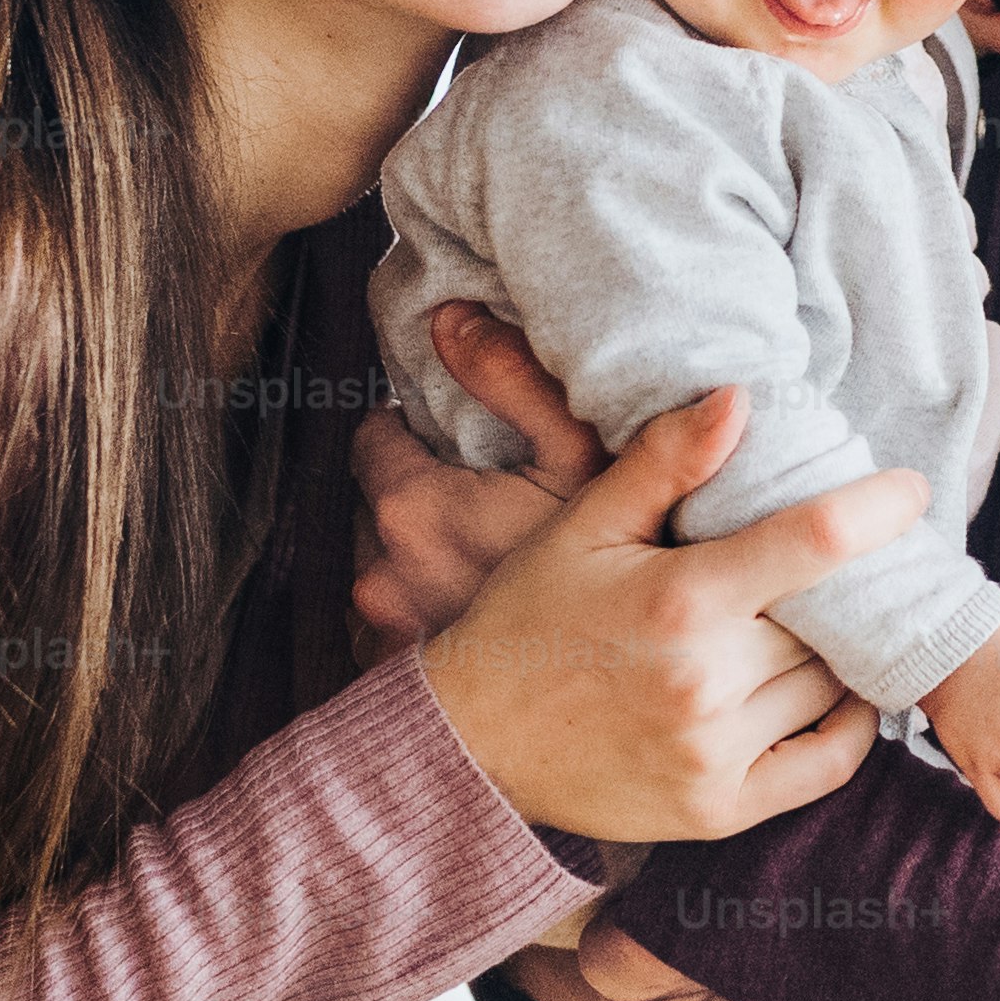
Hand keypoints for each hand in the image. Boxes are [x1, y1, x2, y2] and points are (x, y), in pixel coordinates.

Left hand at [350, 303, 594, 647]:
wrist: (627, 684)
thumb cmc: (606, 575)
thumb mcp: (579, 456)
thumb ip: (512, 376)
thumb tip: (450, 317)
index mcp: (410, 511)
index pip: (372, 439)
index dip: (414, 431)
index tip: (459, 442)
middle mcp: (381, 575)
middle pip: (375, 505)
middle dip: (418, 495)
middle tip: (483, 500)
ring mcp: (385, 633)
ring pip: (383, 566)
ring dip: (419, 557)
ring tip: (485, 557)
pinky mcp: (397, 676)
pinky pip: (390, 627)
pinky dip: (425, 611)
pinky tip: (475, 609)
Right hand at [417, 390, 918, 843]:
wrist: (472, 742)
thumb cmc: (529, 619)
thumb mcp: (583, 526)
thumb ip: (663, 461)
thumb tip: (741, 398)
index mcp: (678, 600)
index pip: (814, 543)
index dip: (877, 509)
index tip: (911, 491)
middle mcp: (705, 682)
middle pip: (826, 617)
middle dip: (833, 587)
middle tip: (823, 567)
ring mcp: (715, 754)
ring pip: (830, 683)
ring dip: (832, 651)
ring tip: (805, 623)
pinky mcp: (720, 810)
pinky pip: (829, 762)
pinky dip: (849, 724)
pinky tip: (832, 690)